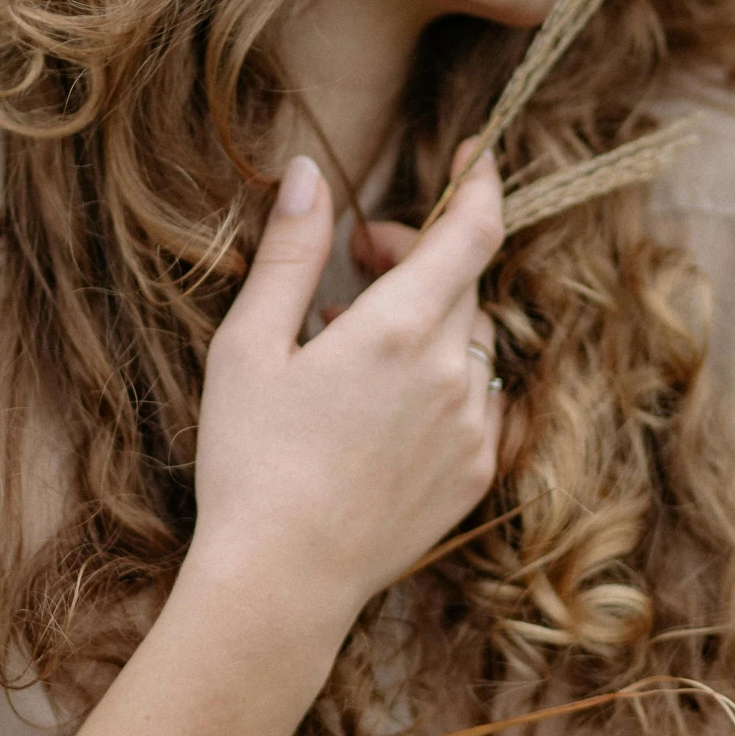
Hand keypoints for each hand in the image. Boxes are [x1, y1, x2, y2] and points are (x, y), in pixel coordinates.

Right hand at [191, 142, 505, 636]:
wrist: (280, 583)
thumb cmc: (250, 462)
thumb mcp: (249, 346)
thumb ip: (291, 253)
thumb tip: (312, 173)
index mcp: (397, 329)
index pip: (475, 230)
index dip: (484, 181)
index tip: (477, 152)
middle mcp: (451, 373)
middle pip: (462, 282)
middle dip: (418, 256)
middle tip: (356, 262)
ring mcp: (471, 428)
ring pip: (468, 342)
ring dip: (424, 324)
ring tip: (350, 347)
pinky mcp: (474, 475)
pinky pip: (476, 401)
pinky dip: (440, 381)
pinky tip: (380, 407)